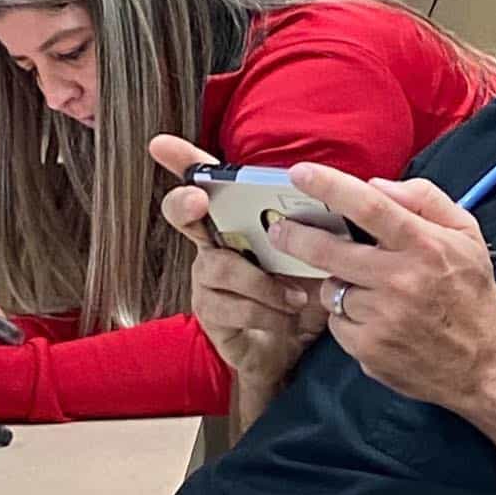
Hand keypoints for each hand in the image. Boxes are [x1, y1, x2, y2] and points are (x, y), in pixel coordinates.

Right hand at [149, 135, 328, 392]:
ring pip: (219, 266)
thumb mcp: (313, 257)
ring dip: (263, 282)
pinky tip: (288, 315)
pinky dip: (267, 310)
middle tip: (197, 201)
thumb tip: (335, 202)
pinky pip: (232, 305)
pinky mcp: (210, 313)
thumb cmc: (299, 293)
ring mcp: (206, 280)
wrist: (293, 351)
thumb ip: (316, 231)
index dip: (183, 161)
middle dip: (186, 203)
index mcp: (237, 222)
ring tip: (296, 296)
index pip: (207, 184)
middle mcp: (213, 245)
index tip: (159, 143)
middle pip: (183, 214)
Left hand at [264, 163, 495, 412]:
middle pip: (329, 251)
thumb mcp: (467, 234)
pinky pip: (337, 322)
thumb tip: (376, 185)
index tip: (299, 173)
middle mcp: (400, 281)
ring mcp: (382, 318)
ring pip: (332, 289)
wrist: (483, 365)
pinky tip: (375, 320)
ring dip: (340, 284)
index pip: (370, 207)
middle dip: (296, 236)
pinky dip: (347, 317)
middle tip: (281, 230)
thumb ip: (425, 199)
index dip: (330, 186)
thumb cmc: (471, 293)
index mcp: (425, 246)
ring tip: (370, 290)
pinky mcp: (369, 350)